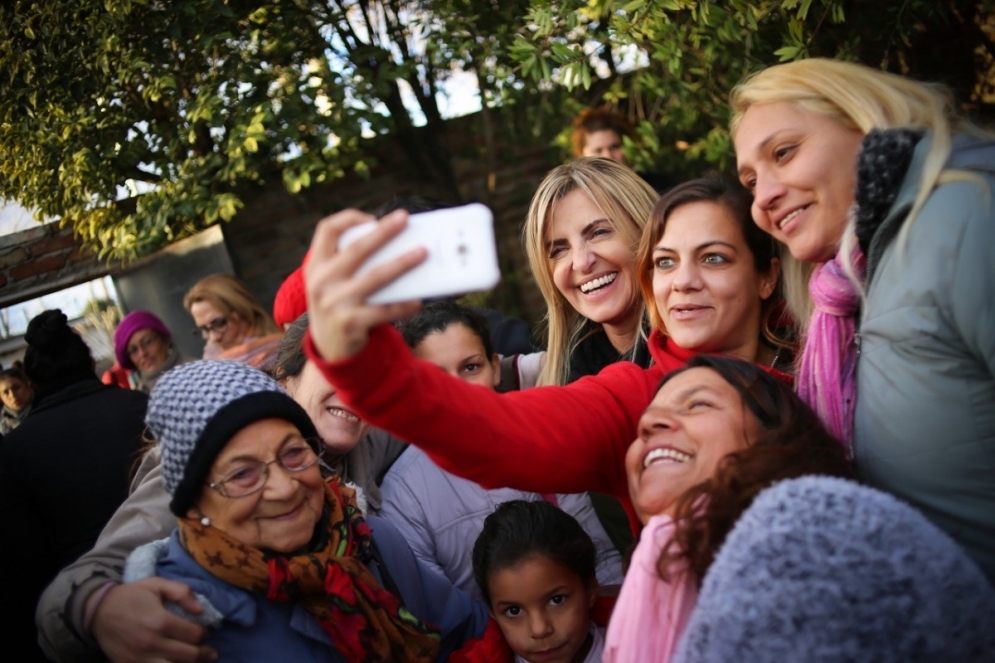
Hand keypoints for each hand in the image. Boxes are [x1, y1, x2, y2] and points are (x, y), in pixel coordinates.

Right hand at [90, 579, 215, 662]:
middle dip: (204, 654)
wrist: (98, 611)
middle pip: (189, 656)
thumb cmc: (132, 596)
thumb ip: (182, 592)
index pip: (194, 635)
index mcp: (160, 621)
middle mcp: (152, 643)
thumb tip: (200, 610)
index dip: (204, 634)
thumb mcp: (157, 584)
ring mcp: (139, 658)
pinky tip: (174, 662)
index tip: (205, 633)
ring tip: (197, 661)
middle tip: (211, 653)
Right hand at [305, 208, 425, 361]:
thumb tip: (396, 243)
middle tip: (404, 218)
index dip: (349, 219)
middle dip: (382, 231)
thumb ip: (348, 263)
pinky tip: (418, 299)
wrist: (328, 350)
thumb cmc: (339, 305)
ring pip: (375, 277)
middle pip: (356, 249)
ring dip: (402, 263)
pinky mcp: (351, 324)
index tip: (372, 217)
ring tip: (423, 252)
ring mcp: (334, 304)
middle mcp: (321, 282)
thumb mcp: (330, 283)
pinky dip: (403, 304)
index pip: (326, 230)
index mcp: (316, 266)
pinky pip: (384, 310)